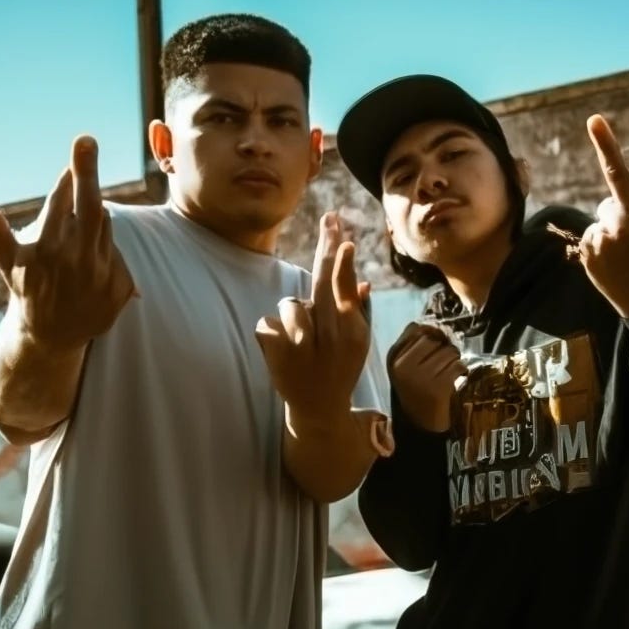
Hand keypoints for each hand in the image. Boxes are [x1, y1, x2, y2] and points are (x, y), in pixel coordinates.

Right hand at [0, 135, 135, 351]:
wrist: (51, 336)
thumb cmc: (26, 289)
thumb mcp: (7, 260)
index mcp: (47, 249)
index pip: (62, 201)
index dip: (69, 176)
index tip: (79, 148)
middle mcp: (76, 261)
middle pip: (91, 206)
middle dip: (87, 172)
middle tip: (86, 139)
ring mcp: (101, 275)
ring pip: (105, 226)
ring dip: (95, 218)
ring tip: (77, 237)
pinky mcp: (120, 288)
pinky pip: (119, 252)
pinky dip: (106, 247)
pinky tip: (92, 261)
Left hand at [255, 212, 370, 422]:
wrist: (319, 410)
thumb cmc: (338, 370)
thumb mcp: (354, 344)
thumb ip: (354, 311)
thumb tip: (361, 283)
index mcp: (353, 332)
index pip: (345, 289)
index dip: (342, 261)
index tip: (343, 237)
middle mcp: (333, 337)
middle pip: (322, 283)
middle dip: (326, 248)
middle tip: (330, 218)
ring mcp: (304, 346)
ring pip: (290, 305)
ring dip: (291, 318)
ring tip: (301, 343)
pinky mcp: (278, 354)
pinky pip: (267, 323)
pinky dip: (271, 333)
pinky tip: (282, 352)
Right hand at [389, 323, 466, 432]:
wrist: (421, 425)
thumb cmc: (416, 391)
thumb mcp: (406, 367)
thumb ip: (414, 344)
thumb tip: (434, 323)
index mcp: (393, 358)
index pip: (415, 329)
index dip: (431, 331)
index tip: (437, 342)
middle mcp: (403, 366)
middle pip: (433, 338)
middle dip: (444, 346)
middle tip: (445, 360)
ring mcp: (420, 377)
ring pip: (448, 351)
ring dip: (454, 358)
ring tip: (450, 370)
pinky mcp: (438, 387)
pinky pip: (457, 365)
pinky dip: (462, 369)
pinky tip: (457, 377)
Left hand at [578, 114, 628, 319]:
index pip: (617, 170)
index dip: (605, 143)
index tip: (593, 119)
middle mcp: (614, 224)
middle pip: (610, 202)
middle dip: (622, 213)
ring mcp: (597, 241)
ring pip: (599, 222)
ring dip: (610, 232)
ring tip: (628, 255)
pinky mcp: (585, 256)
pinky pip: (589, 239)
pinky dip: (599, 247)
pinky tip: (615, 263)